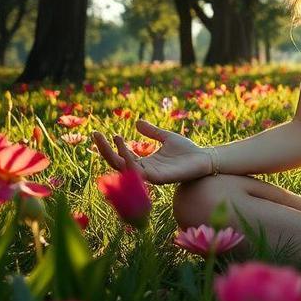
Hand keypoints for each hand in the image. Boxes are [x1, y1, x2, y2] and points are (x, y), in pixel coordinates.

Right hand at [91, 119, 212, 184]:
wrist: (205, 159)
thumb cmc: (187, 151)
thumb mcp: (166, 137)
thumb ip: (152, 132)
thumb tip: (137, 122)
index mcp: (145, 163)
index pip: (120, 157)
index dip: (109, 146)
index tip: (99, 132)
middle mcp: (145, 171)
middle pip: (117, 164)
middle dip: (105, 150)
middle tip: (96, 134)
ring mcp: (151, 176)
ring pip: (126, 169)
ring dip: (116, 154)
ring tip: (113, 137)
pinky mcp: (160, 178)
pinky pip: (141, 172)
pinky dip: (131, 162)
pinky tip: (125, 150)